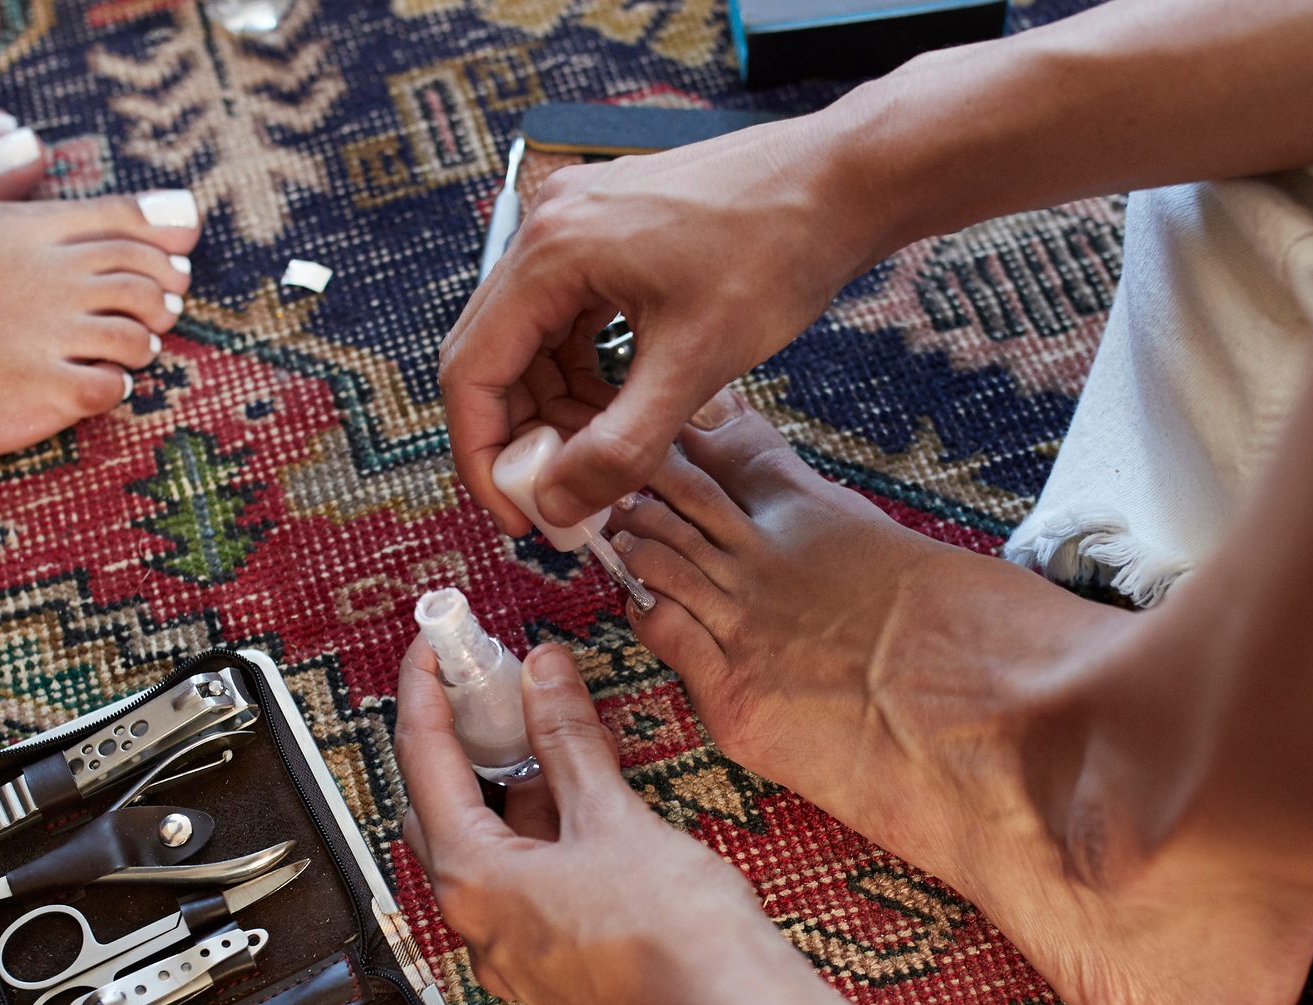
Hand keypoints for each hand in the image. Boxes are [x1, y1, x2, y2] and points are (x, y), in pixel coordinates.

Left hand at [395, 635, 796, 1004]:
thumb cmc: (674, 943)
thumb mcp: (613, 817)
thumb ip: (568, 740)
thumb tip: (541, 679)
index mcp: (471, 882)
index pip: (422, 764)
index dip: (426, 693)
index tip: (434, 647)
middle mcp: (480, 925)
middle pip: (445, 808)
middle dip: (465, 740)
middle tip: (490, 684)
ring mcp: (520, 951)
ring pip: (495, 847)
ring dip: (516, 783)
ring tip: (554, 726)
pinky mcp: (560, 965)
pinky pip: (532, 880)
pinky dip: (547, 827)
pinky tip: (588, 793)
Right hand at [439, 114, 881, 533]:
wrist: (840, 182)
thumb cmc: (777, 251)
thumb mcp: (696, 365)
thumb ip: (619, 444)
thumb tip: (557, 503)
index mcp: (551, 253)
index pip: (472, 373)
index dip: (484, 456)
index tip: (518, 514)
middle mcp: (547, 227)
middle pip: (493, 357)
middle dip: (520, 437)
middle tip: (562, 497)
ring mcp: (575, 225)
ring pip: (530, 341)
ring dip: (555, 408)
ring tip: (603, 457)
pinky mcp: (607, 233)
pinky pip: (567, 318)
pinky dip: (582, 372)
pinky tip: (621, 406)